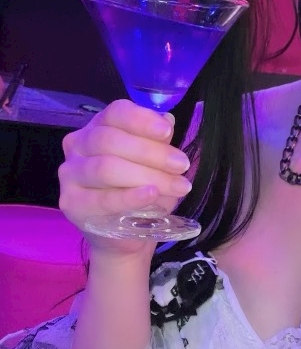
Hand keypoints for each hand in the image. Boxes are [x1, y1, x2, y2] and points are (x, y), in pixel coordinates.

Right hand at [59, 99, 192, 254]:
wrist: (125, 235)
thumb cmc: (141, 191)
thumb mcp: (155, 164)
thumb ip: (158, 142)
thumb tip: (167, 120)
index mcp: (99, 127)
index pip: (116, 113)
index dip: (142, 120)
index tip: (168, 132)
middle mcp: (78, 145)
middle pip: (111, 140)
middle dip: (152, 152)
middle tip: (181, 165)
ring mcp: (70, 174)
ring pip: (106, 167)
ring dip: (147, 175)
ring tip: (177, 186)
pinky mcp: (71, 203)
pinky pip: (101, 198)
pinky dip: (129, 196)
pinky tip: (151, 195)